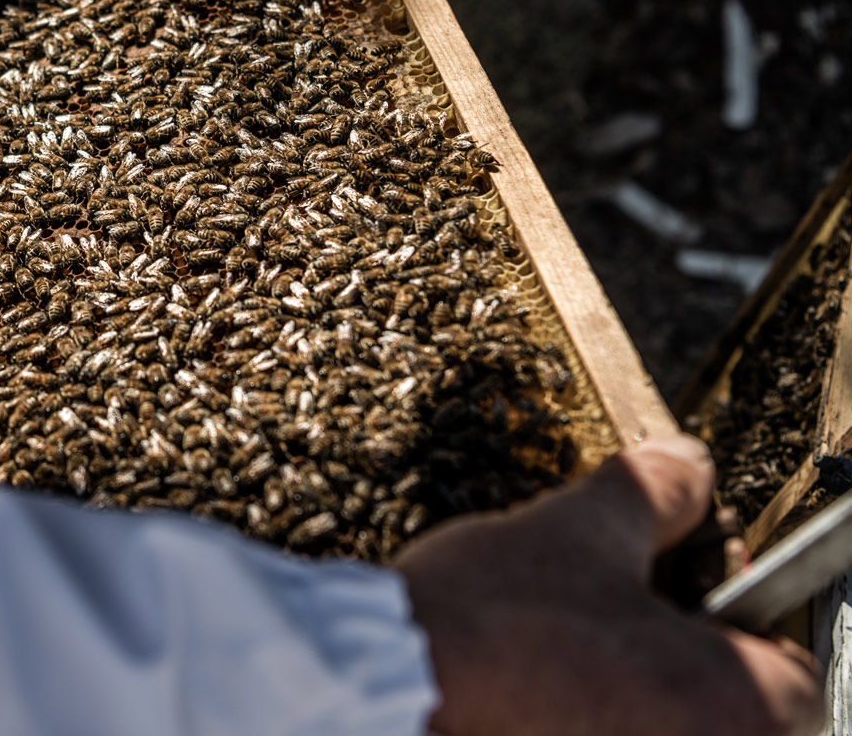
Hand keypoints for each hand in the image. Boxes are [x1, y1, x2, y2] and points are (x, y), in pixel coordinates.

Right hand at [395, 434, 823, 735]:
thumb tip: (686, 466)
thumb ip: (652, 495)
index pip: (789, 666)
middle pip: (722, 706)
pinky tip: (528, 689)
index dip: (732, 608)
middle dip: (671, 655)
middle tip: (609, 614)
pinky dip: (574, 719)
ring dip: (621, 693)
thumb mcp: (579, 529)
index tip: (680, 582)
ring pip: (651, 725)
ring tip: (558, 649)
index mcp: (739, 707)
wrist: (385, 680)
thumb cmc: (492, 621)